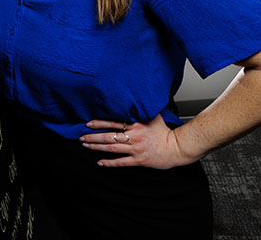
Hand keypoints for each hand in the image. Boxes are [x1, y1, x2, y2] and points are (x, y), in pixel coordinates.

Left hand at [78, 114, 196, 168]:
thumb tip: (136, 98)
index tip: (88, 123)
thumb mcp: (153, 117)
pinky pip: (121, 162)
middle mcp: (134, 136)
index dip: (99, 123)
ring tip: (86, 146)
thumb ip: (142, 109)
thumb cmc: (166, 132)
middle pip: (109, 136)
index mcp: (136, 124)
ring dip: (97, 147)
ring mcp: (136, 149)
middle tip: (82, 137)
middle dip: (93, 136)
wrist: (178, 148)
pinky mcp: (139, 160)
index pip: (113, 122)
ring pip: (112, 148)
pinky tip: (100, 162)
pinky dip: (109, 163)